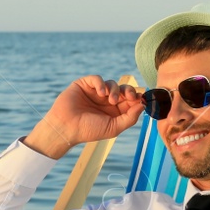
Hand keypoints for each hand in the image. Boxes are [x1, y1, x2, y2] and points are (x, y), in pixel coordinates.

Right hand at [23, 76, 144, 160]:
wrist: (66, 127)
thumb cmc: (89, 130)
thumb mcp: (114, 127)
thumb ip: (130, 118)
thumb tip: (143, 105)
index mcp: (114, 111)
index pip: (129, 100)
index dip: (136, 98)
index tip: (140, 98)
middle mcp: (105, 101)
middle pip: (123, 89)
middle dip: (129, 91)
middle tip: (129, 96)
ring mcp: (95, 92)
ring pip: (111, 83)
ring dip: (114, 90)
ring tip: (109, 100)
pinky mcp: (84, 85)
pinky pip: (97, 78)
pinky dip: (101, 83)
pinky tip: (101, 92)